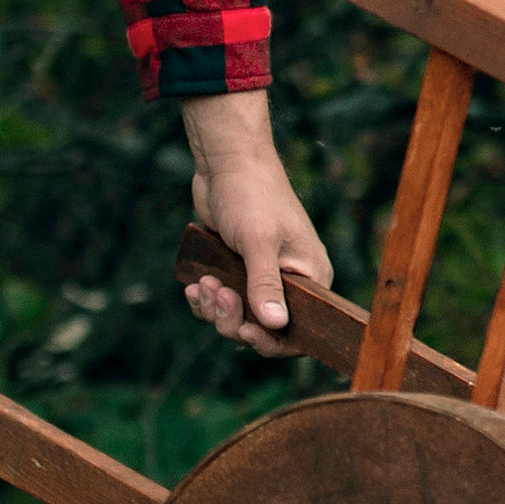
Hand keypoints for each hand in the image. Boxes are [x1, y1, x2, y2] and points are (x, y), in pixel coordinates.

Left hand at [180, 89, 330, 355]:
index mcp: (310, 277)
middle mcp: (290, 282)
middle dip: (233, 318)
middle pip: (262, 329)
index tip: (244, 329)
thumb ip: (265, 285)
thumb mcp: (258, 242)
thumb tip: (275, 325)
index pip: (298, 331)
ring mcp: (261, 277)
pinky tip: (194, 287)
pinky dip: (206, 300)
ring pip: (237, 317)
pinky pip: (222, 302)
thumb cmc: (252, 195)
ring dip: (216, 308)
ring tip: (204, 284)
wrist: (226, 163)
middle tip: (218, 292)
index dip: (270, 340)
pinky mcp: (237, 270)